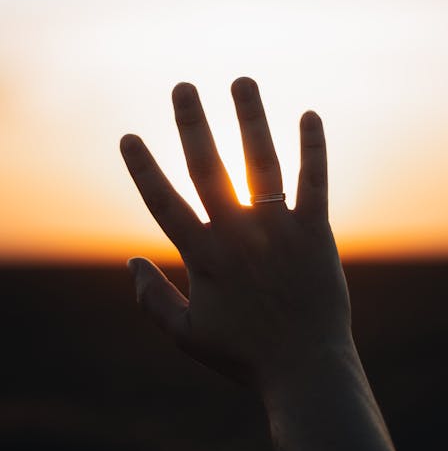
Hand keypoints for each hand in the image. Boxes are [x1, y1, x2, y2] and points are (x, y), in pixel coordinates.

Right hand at [120, 77, 351, 391]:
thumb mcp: (187, 335)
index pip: (163, 203)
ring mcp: (278, 231)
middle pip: (208, 169)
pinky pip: (314, 183)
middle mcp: (238, 236)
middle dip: (192, 124)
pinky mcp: (315, 233)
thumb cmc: (244, 355)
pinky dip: (313, 149)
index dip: (143, 169)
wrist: (305, 369)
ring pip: (260, 163)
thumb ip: (152, 299)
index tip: (128, 136)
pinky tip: (310, 116)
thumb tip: (128, 262)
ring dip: (250, 119)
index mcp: (203, 258)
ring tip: (242, 81)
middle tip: (182, 87)